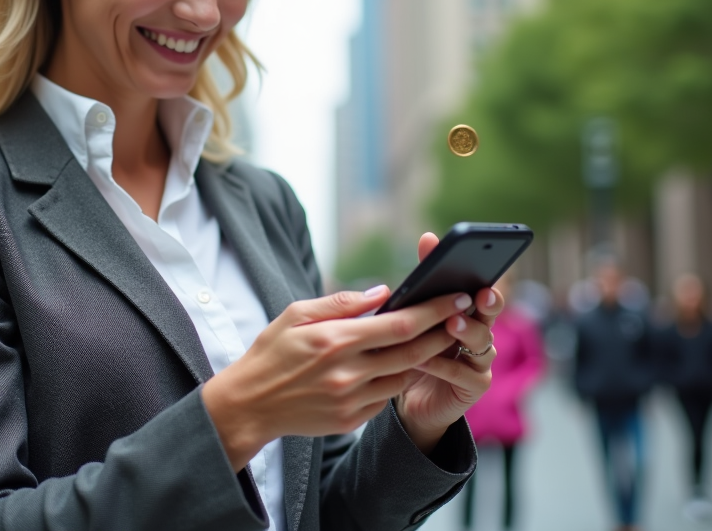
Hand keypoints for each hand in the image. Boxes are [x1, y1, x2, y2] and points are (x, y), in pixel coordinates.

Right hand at [202, 284, 472, 470]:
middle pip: (414, 352)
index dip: (435, 310)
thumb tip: (382, 291)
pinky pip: (385, 398)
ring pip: (404, 377)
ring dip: (423, 358)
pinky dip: (394, 380)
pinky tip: (395, 367)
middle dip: (443, 332)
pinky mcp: (351, 421)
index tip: (456, 297)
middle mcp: (348, 373)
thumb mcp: (297, 314)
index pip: (401, 324)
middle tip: (463, 316)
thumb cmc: (271, 352)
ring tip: (435, 340)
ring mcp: (351, 400)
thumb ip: (341, 303)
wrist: (249, 405)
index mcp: (336, 340)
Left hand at [395, 232, 503, 453]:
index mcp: (469, 312)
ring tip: (450, 323)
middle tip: (480, 294)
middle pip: (490, 314)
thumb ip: (426, 277)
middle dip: (488, 302)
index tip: (479, 267)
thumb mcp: (416, 312)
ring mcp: (480, 361)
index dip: (484, 279)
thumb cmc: (415, 348)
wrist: (410, 399)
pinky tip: (423, 359)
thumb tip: (428, 237)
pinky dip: (443, 365)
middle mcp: (480, 334)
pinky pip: (463, 373)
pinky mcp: (473, 386)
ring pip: (482, 343)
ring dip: (466, 331)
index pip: (482, 291)